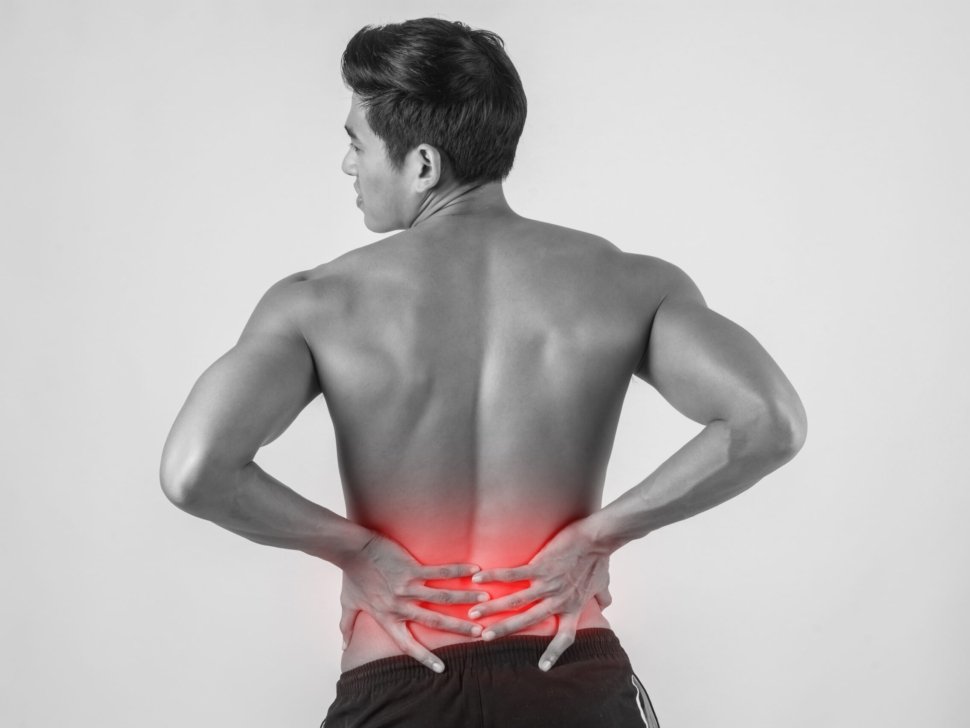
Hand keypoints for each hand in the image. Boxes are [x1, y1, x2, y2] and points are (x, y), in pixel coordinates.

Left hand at [339, 532, 487, 671]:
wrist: (352, 550)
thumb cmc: (351, 575)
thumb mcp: (348, 604)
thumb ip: (347, 626)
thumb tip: (344, 646)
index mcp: (387, 618)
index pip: (408, 644)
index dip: (425, 658)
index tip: (442, 669)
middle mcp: (400, 606)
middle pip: (435, 621)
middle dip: (460, 628)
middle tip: (480, 632)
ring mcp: (407, 588)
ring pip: (443, 597)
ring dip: (466, 599)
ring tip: (485, 600)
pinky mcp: (411, 569)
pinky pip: (440, 572)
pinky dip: (458, 572)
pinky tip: (474, 571)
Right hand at [469, 518, 612, 670]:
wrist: (597, 538)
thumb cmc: (600, 558)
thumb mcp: (603, 582)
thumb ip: (602, 597)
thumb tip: (606, 603)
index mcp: (573, 607)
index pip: (564, 637)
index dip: (554, 653)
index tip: (541, 667)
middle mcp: (558, 600)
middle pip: (528, 621)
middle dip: (503, 629)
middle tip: (484, 637)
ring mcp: (548, 584)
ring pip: (515, 601)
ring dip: (492, 608)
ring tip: (474, 613)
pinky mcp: (541, 567)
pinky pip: (514, 575)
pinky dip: (495, 577)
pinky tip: (478, 579)